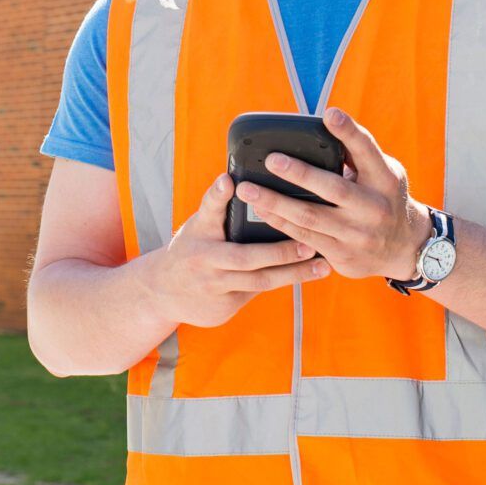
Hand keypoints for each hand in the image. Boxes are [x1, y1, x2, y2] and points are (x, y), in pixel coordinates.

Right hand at [145, 170, 331, 329]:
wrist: (163, 291)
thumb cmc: (192, 248)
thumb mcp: (199, 225)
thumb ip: (218, 207)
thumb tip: (236, 179)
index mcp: (199, 231)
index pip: (208, 209)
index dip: (218, 194)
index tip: (229, 181)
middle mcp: (205, 258)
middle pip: (245, 256)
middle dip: (280, 252)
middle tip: (308, 244)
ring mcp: (214, 285)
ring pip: (259, 280)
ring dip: (293, 273)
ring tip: (321, 265)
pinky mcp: (224, 305)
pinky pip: (259, 292)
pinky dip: (284, 282)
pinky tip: (308, 277)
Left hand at [234, 107, 431, 280]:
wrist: (403, 248)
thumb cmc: (384, 197)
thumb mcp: (384, 173)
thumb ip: (358, 155)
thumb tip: (322, 128)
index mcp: (385, 179)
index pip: (366, 150)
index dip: (348, 131)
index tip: (329, 114)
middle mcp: (374, 207)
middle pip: (332, 188)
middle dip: (299, 174)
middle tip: (271, 160)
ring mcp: (358, 235)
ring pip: (310, 217)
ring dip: (275, 203)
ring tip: (247, 190)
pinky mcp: (343, 256)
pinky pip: (304, 238)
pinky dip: (280, 224)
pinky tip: (261, 211)